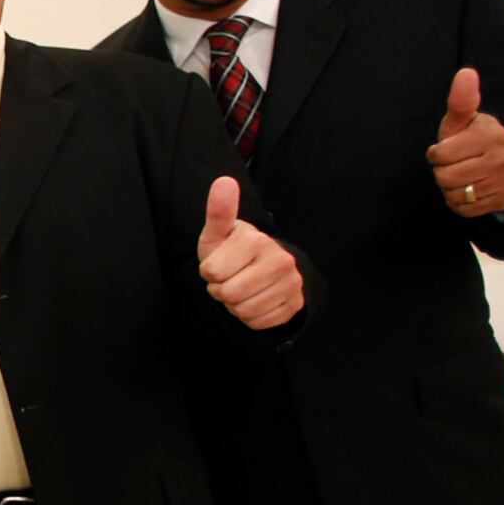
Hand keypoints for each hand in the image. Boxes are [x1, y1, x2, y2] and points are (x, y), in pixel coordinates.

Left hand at [196, 176, 303, 329]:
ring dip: (234, 304)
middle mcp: (280, 261)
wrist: (266, 267)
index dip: (209, 272)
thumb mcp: (219, 233)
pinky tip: (255, 299)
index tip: (219, 263)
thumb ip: (219, 211)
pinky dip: (250, 316)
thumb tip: (223, 181)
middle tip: (230, 277)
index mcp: (257, 241)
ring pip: (242, 311)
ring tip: (242, 287)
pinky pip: (257, 323)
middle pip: (227, 294)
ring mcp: (291, 284)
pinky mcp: (294, 305)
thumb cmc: (233, 250)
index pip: (212, 273)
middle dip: (220, 290)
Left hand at [426, 68, 503, 217]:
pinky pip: (463, 209)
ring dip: (450, 188)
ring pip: (454, 195)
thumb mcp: (465, 120)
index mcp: (490, 136)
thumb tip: (466, 73)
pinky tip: (468, 188)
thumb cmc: (474, 138)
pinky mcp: (502, 200)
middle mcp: (502, 159)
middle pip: (444, 178)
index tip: (446, 150)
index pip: (440, 155)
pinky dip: (459, 202)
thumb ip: (461, 101)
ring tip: (462, 176)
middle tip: (455, 165)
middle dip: (442, 172)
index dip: (436, 155)